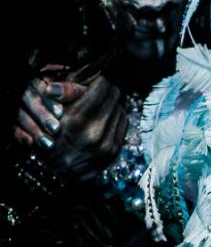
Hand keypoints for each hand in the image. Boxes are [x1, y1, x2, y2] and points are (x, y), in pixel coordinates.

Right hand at [14, 68, 128, 182]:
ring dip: (112, 102)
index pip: (102, 85)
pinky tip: (106, 116)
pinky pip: (123, 122)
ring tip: (101, 102)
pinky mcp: (115, 149)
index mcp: (77, 120)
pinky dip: (116, 116)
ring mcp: (107, 142)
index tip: (95, 77)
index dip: (99, 78)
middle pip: (114, 95)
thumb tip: (86, 71)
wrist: (57, 175)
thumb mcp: (51, 113)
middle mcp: (95, 131)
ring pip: (120, 107)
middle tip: (99, 88)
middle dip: (106, 89)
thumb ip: (68, 92)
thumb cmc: (50, 138)